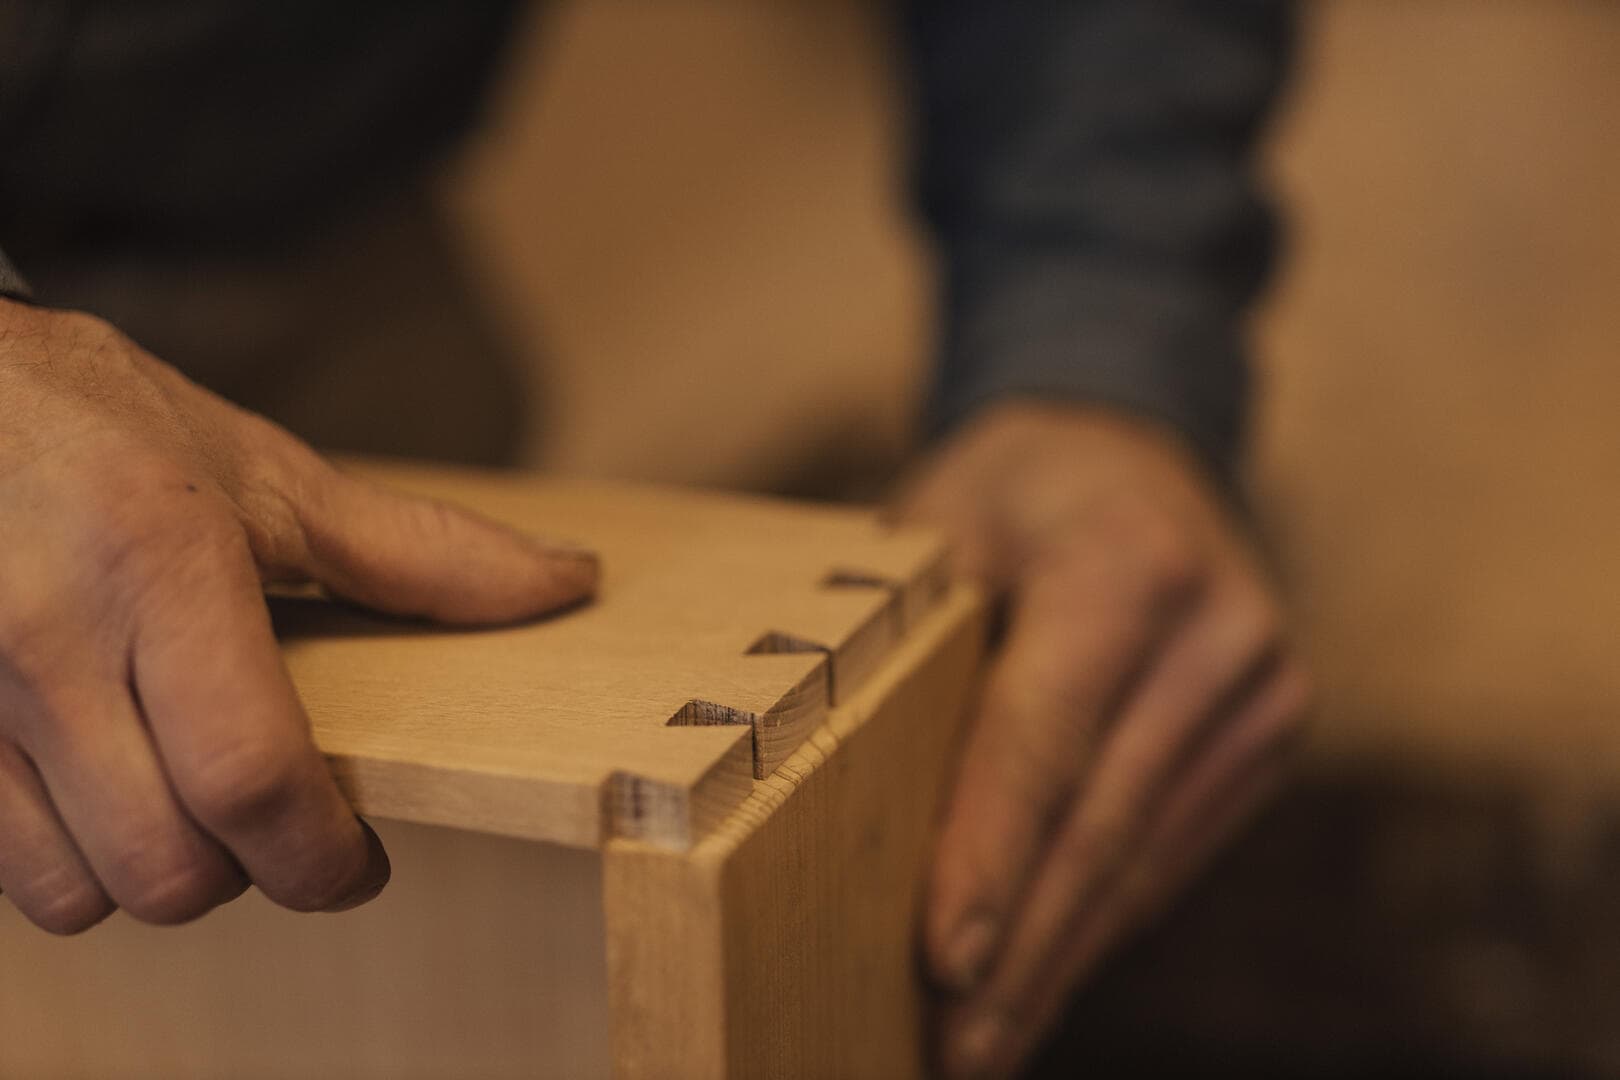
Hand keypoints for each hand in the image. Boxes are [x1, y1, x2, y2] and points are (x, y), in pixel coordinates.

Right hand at [0, 300, 597, 933]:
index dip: (322, 857)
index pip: (252, 776)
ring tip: (182, 803)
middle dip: (247, 874)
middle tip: (278, 828)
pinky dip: (64, 860)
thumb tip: (567, 582)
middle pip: (166, 867)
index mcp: (161, 567)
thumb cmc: (95, 421)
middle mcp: (44, 638)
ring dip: (148, 875)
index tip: (357, 865)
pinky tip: (98, 791)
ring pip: (72, 892)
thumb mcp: (264, 472)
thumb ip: (418, 550)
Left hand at [896, 402, 1310, 1076]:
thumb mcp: (943, 515)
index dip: (989, 857)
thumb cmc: (1017, 486)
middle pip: (1100, 824)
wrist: (1139, 449)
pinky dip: (1098, 922)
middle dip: (1022, 951)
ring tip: (984, 1045)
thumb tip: (838, 781)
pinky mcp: (1266, 737)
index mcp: (1131, 562)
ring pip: (1141, 860)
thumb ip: (907, 631)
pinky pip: (1167, 851)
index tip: (943, 964)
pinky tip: (1044, 978)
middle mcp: (1221, 633)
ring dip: (1060, 962)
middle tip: (955, 1050)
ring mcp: (1261, 693)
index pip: (1044, 737)